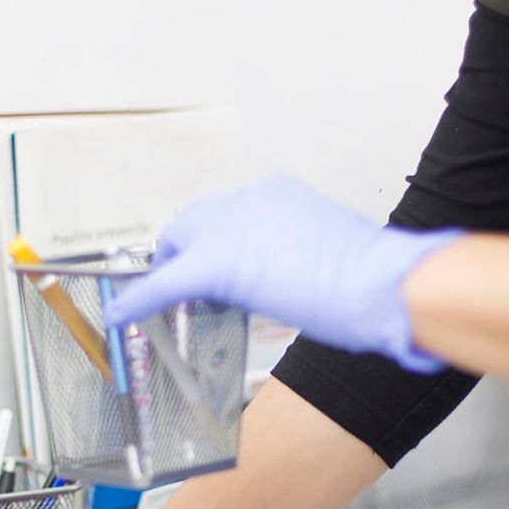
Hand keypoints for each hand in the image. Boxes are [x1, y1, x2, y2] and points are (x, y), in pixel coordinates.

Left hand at [103, 175, 462, 372]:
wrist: (384, 285)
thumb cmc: (375, 279)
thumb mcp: (332, 254)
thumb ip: (300, 257)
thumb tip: (290, 279)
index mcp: (278, 195)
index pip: (229, 215)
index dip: (215, 243)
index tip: (220, 262)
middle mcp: (249, 201)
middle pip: (193, 224)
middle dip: (183, 254)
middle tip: (183, 285)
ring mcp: (230, 228)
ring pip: (178, 248)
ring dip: (171, 273)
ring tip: (167, 301)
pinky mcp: (215, 264)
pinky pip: (164, 281)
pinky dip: (140, 297)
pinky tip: (124, 313)